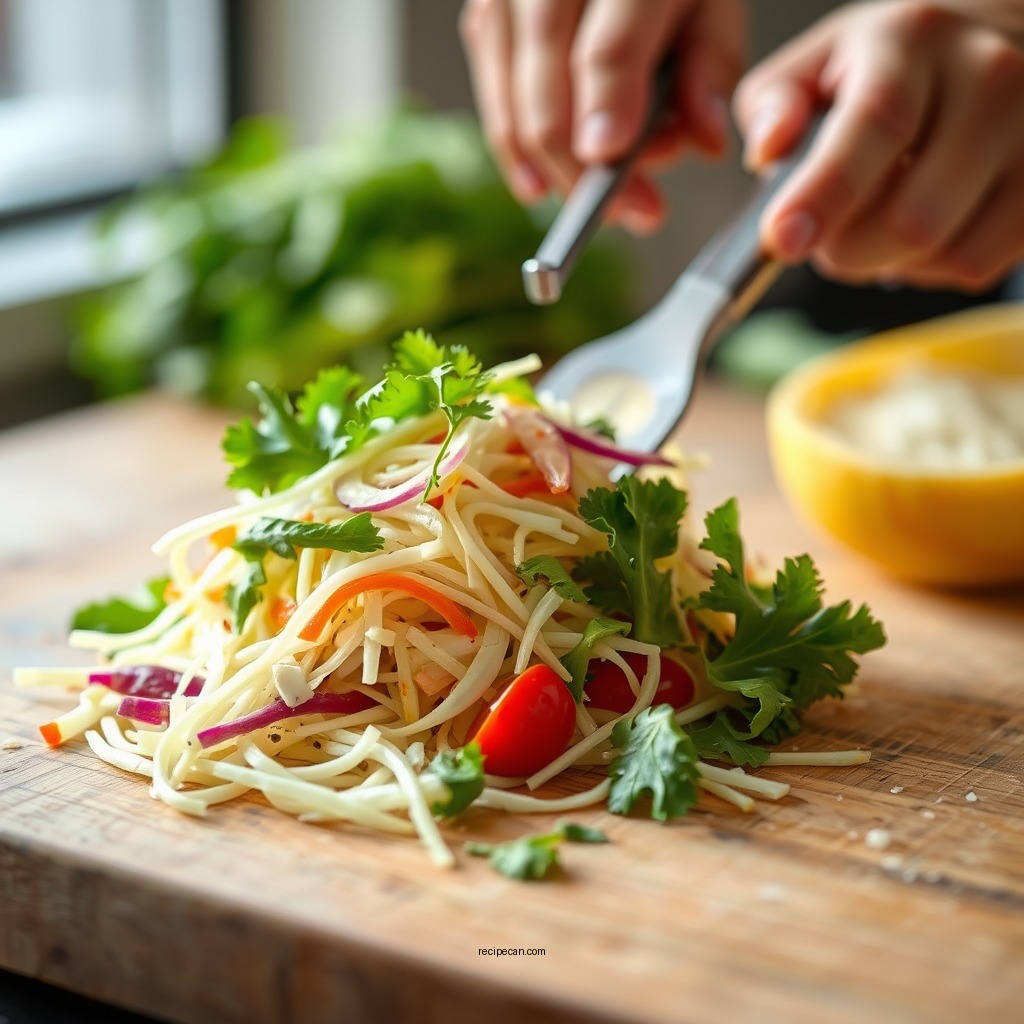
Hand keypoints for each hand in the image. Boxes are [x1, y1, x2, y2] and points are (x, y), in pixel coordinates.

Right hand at [459, 0, 746, 232]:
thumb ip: (710, 63)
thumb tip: (703, 140)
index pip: (610, 46)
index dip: (609, 108)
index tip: (614, 162)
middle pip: (548, 85)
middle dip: (584, 165)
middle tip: (632, 210)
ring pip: (512, 97)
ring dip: (552, 167)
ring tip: (596, 202)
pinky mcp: (486, 10)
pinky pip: (489, 88)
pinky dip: (512, 145)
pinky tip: (537, 184)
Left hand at [736, 1, 1023, 291]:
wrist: (999, 37)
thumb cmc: (891, 68)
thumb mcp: (818, 65)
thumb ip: (774, 104)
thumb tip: (768, 149)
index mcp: (912, 40)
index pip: (875, 123)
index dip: (826, 192)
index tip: (783, 240)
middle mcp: (989, 75)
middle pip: (911, 216)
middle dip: (847, 250)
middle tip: (830, 232)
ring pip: (949, 252)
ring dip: (893, 263)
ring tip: (885, 219)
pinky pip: (977, 265)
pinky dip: (935, 267)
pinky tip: (932, 225)